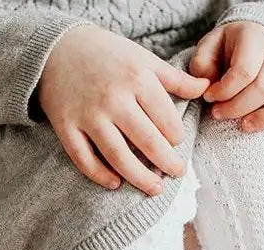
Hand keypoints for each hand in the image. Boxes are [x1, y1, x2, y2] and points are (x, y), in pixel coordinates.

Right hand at [39, 24, 210, 194]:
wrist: (57, 47)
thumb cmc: (107, 55)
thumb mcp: (142, 59)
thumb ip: (174, 78)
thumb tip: (206, 87)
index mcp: (136, 78)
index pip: (166, 119)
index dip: (176, 137)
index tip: (176, 144)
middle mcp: (113, 98)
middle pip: (148, 142)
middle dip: (167, 163)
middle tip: (176, 172)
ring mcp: (88, 115)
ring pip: (118, 156)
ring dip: (140, 178)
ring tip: (156, 189)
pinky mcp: (66, 127)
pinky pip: (84, 159)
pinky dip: (100, 175)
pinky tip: (115, 184)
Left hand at [190, 21, 263, 132]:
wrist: (256, 44)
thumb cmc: (229, 51)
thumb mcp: (210, 48)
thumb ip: (202, 63)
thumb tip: (207, 85)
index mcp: (256, 39)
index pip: (244, 72)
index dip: (224, 92)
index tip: (210, 99)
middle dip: (237, 108)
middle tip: (219, 115)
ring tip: (246, 127)